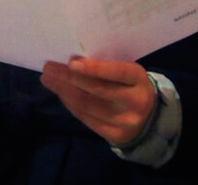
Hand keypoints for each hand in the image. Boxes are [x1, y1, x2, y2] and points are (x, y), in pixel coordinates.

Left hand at [41, 56, 155, 145]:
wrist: (149, 118)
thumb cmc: (129, 86)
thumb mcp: (126, 73)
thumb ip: (106, 67)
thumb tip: (70, 61)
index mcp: (139, 79)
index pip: (117, 72)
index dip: (94, 68)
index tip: (71, 62)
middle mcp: (135, 102)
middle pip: (96, 89)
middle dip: (68, 77)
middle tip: (48, 68)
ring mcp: (125, 121)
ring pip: (87, 105)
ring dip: (63, 91)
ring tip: (48, 79)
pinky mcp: (115, 135)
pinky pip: (86, 118)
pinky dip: (69, 104)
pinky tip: (60, 94)